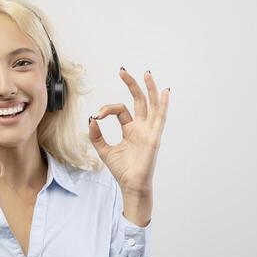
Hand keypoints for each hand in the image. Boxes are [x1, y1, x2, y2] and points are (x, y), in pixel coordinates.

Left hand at [88, 67, 169, 198]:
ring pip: (152, 105)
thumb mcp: (104, 150)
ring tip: (147, 73)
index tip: (96, 115)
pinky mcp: (154, 138)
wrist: (130, 185)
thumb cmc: (122, 170)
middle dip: (131, 84)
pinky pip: (160, 118)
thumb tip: (91, 119)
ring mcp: (149, 131)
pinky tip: (165, 92)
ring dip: (150, 88)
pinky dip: (163, 105)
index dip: (106, 109)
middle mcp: (142, 127)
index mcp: (131, 129)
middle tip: (122, 71)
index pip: (120, 109)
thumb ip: (96, 135)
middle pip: (139, 100)